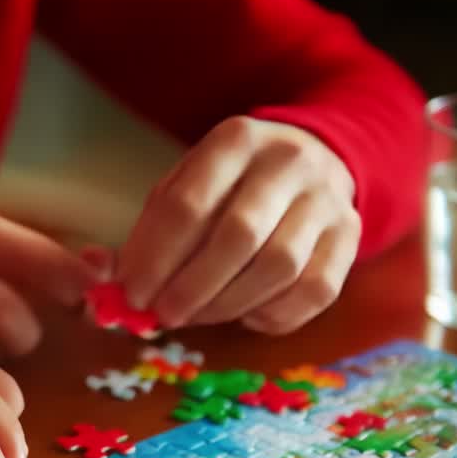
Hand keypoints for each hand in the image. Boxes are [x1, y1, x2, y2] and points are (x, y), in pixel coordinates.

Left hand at [116, 117, 360, 333]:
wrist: (315, 161)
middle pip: (239, 236)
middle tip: (165, 315)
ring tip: (198, 316)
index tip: (134, 294)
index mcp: (235, 141)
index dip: (156, 258)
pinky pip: (315, 291)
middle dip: (193, 287)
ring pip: (280, 268)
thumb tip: (107, 279)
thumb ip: (147, 233)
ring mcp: (327, 201)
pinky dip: (274, 314)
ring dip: (228, 305)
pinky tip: (246, 314)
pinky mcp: (350, 238)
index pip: (188, 205)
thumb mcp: (183, 187)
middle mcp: (288, 163)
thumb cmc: (230, 185)